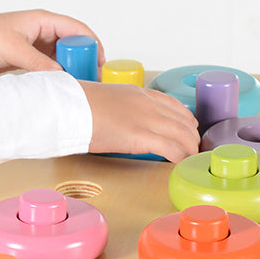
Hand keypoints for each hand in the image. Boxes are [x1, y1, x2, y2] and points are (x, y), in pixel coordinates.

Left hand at [0, 10, 104, 76]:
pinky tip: (59, 88)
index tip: (99, 63)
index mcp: (42, 20)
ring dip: (70, 70)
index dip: (92, 45)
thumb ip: (38, 63)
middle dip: (83, 60)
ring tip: (77, 86)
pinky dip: (56, 76)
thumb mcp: (13, 49)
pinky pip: (50, 68)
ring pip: (62, 58)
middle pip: (73, 45)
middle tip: (89, 79)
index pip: (77, 30)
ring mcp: (35, 46)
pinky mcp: (27, 60)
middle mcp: (42, 31)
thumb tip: (62, 76)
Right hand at [80, 81, 199, 162]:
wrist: (67, 107)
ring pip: (184, 135)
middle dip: (192, 137)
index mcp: (137, 93)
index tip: (188, 129)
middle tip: (192, 150)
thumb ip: (117, 108)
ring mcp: (147, 119)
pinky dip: (181, 158)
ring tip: (190, 160)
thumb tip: (115, 121)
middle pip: (184, 121)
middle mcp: (147, 104)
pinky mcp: (142, 137)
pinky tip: (181, 165)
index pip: (173, 104)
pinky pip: (173, 149)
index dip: (186, 119)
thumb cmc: (76, 106)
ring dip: (190, 150)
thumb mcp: (104, 100)